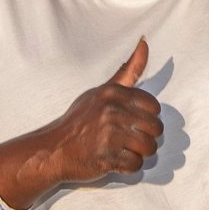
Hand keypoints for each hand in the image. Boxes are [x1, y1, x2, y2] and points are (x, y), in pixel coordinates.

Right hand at [40, 39, 163, 182]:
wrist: (53, 150)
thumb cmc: (79, 120)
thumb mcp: (101, 91)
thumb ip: (127, 71)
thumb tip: (145, 42)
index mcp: (112, 94)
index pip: (154, 106)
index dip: (148, 117)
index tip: (133, 122)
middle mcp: (111, 112)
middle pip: (155, 128)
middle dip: (146, 137)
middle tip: (129, 139)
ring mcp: (109, 136)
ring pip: (149, 148)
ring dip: (139, 153)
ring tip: (124, 150)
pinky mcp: (107, 158)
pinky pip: (136, 165)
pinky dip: (128, 167)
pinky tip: (116, 160)